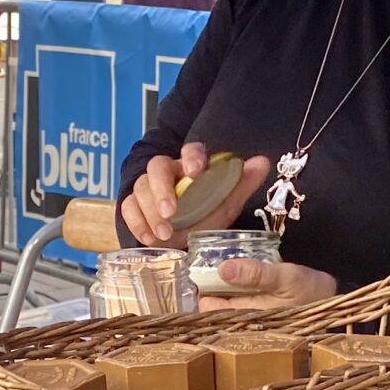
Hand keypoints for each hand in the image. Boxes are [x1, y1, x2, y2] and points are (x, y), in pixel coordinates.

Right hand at [121, 142, 272, 248]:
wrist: (183, 240)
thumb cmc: (204, 216)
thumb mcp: (226, 202)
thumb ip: (242, 183)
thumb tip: (263, 161)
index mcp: (190, 166)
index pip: (190, 150)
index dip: (191, 157)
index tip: (195, 171)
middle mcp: (167, 172)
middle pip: (156, 167)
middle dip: (162, 189)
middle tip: (171, 212)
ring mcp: (147, 188)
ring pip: (140, 188)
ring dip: (150, 211)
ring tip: (164, 234)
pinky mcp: (133, 205)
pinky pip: (127, 207)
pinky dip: (136, 222)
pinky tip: (148, 237)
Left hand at [203, 257, 335, 309]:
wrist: (333, 302)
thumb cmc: (311, 291)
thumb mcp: (286, 277)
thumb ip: (255, 274)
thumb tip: (222, 269)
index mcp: (247, 317)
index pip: (209, 309)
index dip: (203, 290)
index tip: (202, 272)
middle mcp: (245, 323)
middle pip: (213, 308)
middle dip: (209, 289)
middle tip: (209, 268)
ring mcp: (251, 320)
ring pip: (224, 305)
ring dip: (220, 289)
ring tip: (223, 271)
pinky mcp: (258, 314)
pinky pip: (236, 303)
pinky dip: (233, 291)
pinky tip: (236, 279)